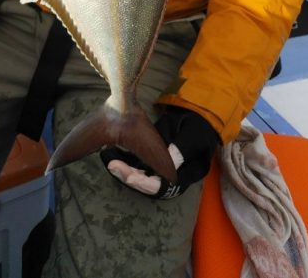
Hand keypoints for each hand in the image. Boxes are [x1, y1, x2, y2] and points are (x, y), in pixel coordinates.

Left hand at [100, 106, 219, 199]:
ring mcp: (161, 169)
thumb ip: (182, 149)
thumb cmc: (200, 127)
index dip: (145, 184)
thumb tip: (167, 160)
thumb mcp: (194, 136)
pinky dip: (124, 159)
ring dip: (122, 168)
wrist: (198, 119)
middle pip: (146, 184)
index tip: (130, 177)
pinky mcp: (152, 160)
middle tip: (112, 165)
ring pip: (139, 174)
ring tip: (107, 157)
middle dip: (128, 176)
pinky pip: (136, 163)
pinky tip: (111, 151)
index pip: (162, 187)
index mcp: (185, 176)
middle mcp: (171, 177)